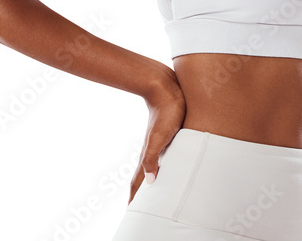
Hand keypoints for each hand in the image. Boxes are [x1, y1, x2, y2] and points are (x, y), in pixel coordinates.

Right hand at [128, 66, 185, 203]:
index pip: (138, 182)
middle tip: (140, 208)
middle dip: (141, 194)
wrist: (166, 89)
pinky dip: (163, 167)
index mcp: (148, 155)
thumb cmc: (166, 113)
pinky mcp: (168, 135)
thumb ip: (152, 159)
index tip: (131, 213)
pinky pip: (163, 157)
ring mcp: (158, 143)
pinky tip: (170, 167)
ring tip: (154, 193)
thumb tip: (149, 183)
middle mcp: (151, 151)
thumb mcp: (160, 138)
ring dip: (152, 181)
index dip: (135, 198)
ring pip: (153, 167)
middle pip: (143, 178)